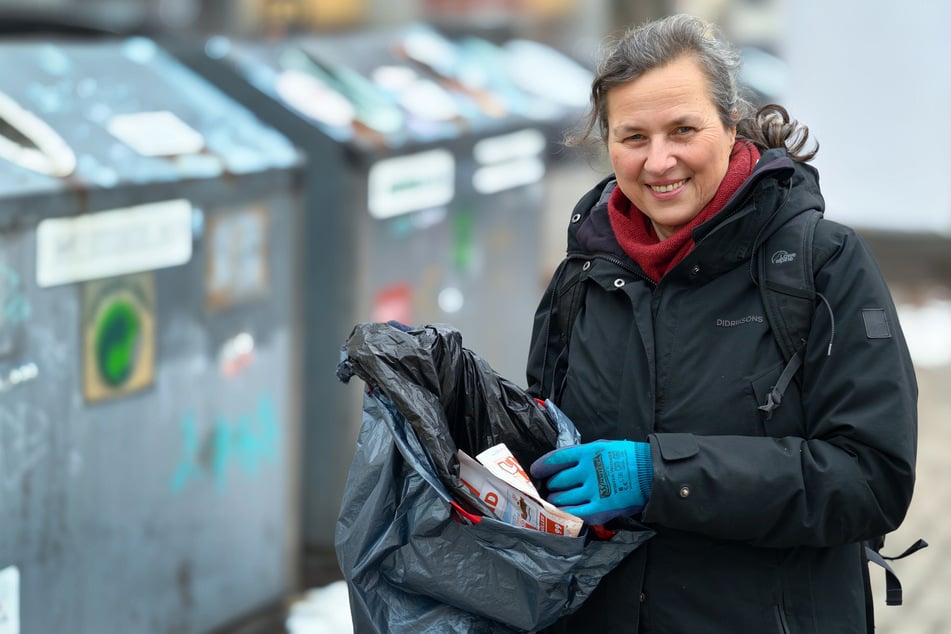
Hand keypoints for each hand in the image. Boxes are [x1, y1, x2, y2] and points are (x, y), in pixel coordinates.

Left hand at [530, 440, 653, 524]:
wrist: (651, 473)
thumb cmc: (628, 457)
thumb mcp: (604, 446)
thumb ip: (583, 454)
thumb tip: (563, 463)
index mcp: (588, 452)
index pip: (556, 459)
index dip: (542, 466)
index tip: (536, 471)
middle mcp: (588, 471)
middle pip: (558, 481)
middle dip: (552, 486)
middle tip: (551, 488)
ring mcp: (594, 490)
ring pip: (563, 498)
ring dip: (556, 500)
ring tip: (556, 500)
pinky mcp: (601, 508)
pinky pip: (575, 513)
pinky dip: (565, 513)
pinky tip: (562, 512)